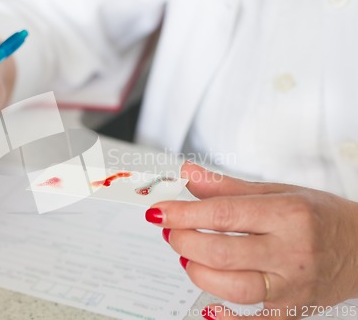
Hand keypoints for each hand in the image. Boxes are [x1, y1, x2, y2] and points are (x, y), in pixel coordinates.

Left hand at [145, 162, 357, 319]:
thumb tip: (187, 175)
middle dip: (184, 241)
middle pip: (221, 252)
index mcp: (287, 215)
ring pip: (231, 287)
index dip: (183, 213)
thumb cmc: (320, 216)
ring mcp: (292, 286)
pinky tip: (207, 305)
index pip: (222, 215)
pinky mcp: (291, 310)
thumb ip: (226, 186)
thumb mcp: (277, 192)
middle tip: (171, 231)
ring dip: (197, 271)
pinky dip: (223, 314)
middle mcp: (291, 252)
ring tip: (187, 256)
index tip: (159, 212)